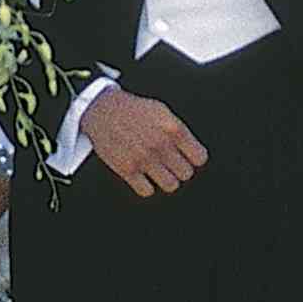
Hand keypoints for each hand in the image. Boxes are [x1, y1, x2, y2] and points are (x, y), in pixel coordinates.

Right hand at [83, 88, 205, 197]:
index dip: (194, 159)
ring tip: (159, 172)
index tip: (188, 158)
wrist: (103, 110)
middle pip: (186, 173)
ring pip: (171, 185)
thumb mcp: (162, 111)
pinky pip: (147, 191)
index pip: (199, 158)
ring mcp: (144, 158)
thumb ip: (178, 131)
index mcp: (173, 129)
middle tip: (171, 164)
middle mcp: (160, 144)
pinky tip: (143, 176)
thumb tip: (191, 149)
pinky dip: (146, 186)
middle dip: (180, 169)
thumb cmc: (132, 110)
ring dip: (166, 180)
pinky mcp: (127, 169)